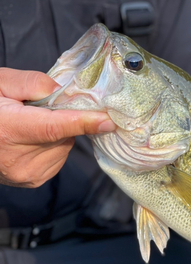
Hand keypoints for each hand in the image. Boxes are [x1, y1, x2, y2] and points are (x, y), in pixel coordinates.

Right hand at [0, 68, 114, 187]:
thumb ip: (30, 83)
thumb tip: (62, 92)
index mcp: (8, 130)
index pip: (53, 127)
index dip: (83, 123)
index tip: (108, 121)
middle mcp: (18, 158)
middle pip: (64, 135)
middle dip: (61, 119)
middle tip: (38, 111)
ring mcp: (27, 174)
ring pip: (65, 147)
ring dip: (57, 135)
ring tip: (29, 127)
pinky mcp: (34, 181)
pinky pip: (60, 158)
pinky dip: (54, 147)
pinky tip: (32, 142)